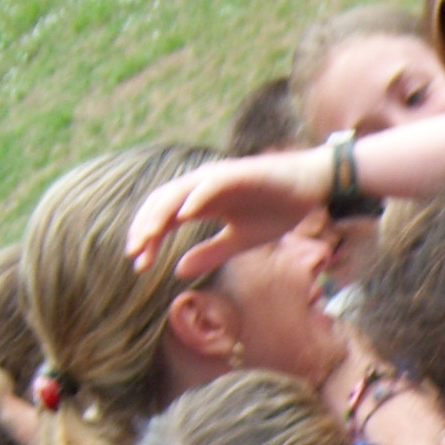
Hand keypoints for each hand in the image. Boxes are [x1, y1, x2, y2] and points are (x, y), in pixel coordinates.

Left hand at [126, 149, 328, 279]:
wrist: (310, 188)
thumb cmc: (277, 210)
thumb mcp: (240, 241)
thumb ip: (210, 253)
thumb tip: (177, 270)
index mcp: (201, 202)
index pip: (164, 219)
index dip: (149, 240)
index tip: (139, 265)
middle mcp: (202, 186)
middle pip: (162, 204)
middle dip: (145, 228)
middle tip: (134, 255)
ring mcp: (218, 177)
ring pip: (178, 193)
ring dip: (160, 215)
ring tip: (148, 237)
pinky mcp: (238, 173)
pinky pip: (211, 185)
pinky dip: (196, 198)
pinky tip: (183, 215)